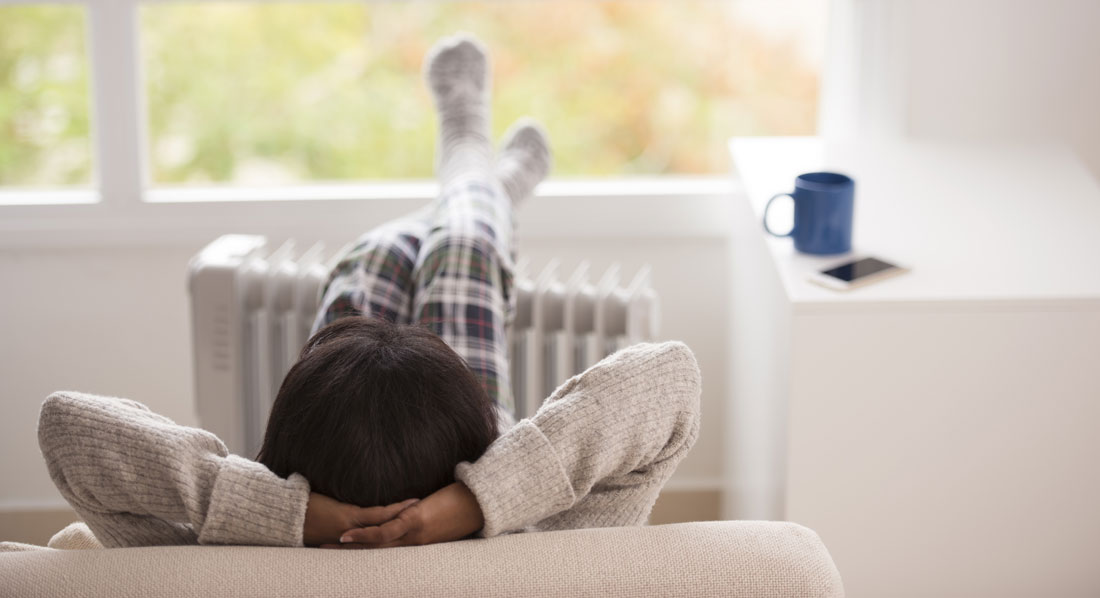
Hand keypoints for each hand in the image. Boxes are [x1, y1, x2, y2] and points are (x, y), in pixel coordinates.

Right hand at [321, 482, 483, 548]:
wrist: (481, 503)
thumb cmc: (463, 507)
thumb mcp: (440, 516)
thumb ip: (423, 517)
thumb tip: (412, 511)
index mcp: (417, 542)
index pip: (387, 552)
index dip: (365, 553)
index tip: (344, 554)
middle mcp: (413, 543)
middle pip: (377, 554)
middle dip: (350, 556)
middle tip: (325, 556)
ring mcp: (413, 534)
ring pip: (377, 546)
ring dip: (351, 548)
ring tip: (329, 547)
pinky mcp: (415, 521)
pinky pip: (385, 531)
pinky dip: (366, 535)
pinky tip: (348, 536)